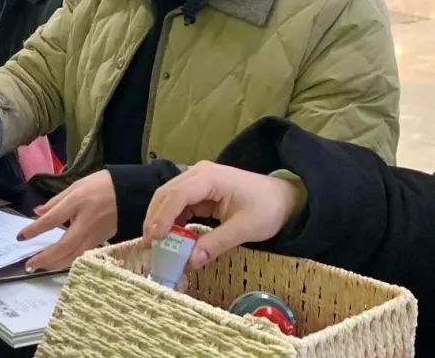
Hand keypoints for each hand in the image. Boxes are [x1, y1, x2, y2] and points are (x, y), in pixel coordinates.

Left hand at [18, 170, 117, 271]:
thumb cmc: (102, 185)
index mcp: (77, 203)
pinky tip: (57, 263)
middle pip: (63, 247)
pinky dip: (68, 261)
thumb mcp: (76, 186)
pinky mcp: (101, 241)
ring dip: (55, 264)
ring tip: (39, 267)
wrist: (132, 192)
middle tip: (28, 264)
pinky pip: (81, 255)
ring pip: (73, 256)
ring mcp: (95, 235)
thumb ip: (55, 201)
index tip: (20, 237)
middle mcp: (85, 223)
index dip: (34, 230)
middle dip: (44, 258)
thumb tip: (37, 212)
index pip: (51, 220)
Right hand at [142, 161, 302, 267]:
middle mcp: (198, 174)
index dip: (163, 217)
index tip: (154, 239)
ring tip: (154, 243)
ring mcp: (197, 180)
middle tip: (148, 245)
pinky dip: (171, 220)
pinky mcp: (199, 191)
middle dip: (155, 219)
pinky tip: (168, 236)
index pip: (177, 195)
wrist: (286, 199)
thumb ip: (217, 243)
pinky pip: (178, 204)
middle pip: (166, 194)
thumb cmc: (268, 209)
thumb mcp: (245, 228)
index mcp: (209, 177)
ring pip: (168, 198)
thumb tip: (191, 261)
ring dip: (160, 220)